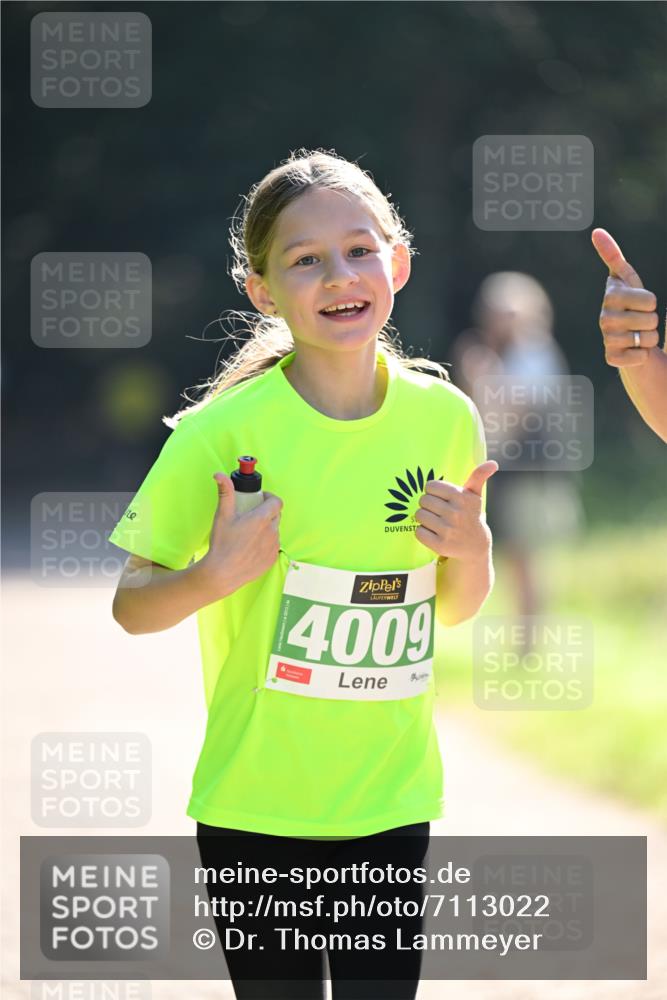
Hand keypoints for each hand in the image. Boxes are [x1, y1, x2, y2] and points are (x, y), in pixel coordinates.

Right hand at [198, 472, 283, 599]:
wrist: (222, 573)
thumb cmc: (222, 543)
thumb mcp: (222, 515)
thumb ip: (225, 493)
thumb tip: (220, 474)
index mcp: (262, 519)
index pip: (277, 502)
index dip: (270, 498)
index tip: (260, 499)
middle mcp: (272, 532)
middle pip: (276, 515)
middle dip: (267, 512)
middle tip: (251, 515)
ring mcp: (274, 547)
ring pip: (275, 531)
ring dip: (266, 528)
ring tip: (250, 532)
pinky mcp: (272, 559)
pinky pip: (273, 546)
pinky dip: (265, 543)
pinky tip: (251, 547)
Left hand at [414, 461, 497, 561]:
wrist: (475, 545)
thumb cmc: (470, 515)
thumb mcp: (474, 495)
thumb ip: (479, 476)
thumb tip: (493, 463)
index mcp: (461, 497)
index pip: (430, 486)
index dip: (432, 492)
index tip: (441, 498)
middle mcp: (455, 513)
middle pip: (423, 500)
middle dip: (428, 505)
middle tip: (438, 511)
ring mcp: (448, 530)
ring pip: (419, 515)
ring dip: (424, 518)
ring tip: (436, 522)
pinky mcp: (440, 545)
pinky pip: (418, 532)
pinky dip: (423, 532)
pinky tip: (434, 533)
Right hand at [591, 228, 660, 367]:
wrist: (630, 340)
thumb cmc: (633, 307)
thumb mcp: (628, 280)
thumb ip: (613, 256)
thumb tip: (595, 231)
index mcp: (612, 295)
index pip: (648, 299)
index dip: (651, 302)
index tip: (643, 303)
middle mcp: (605, 316)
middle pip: (650, 318)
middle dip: (652, 321)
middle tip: (642, 322)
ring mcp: (607, 338)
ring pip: (646, 337)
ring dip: (650, 338)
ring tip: (639, 336)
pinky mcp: (611, 358)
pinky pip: (639, 355)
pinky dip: (643, 354)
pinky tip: (633, 351)